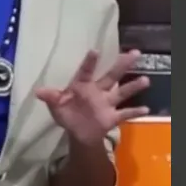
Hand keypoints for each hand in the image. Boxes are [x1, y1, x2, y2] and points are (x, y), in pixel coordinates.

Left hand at [36, 50, 150, 145]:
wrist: (78, 133)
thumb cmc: (67, 115)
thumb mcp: (57, 107)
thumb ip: (51, 98)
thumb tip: (38, 92)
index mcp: (82, 86)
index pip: (86, 72)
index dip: (89, 62)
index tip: (94, 51)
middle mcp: (97, 91)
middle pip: (111, 76)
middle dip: (122, 65)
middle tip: (135, 53)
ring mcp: (107, 103)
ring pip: (121, 92)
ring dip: (133, 87)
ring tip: (145, 79)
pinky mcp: (112, 117)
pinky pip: (125, 113)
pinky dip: (135, 112)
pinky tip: (147, 109)